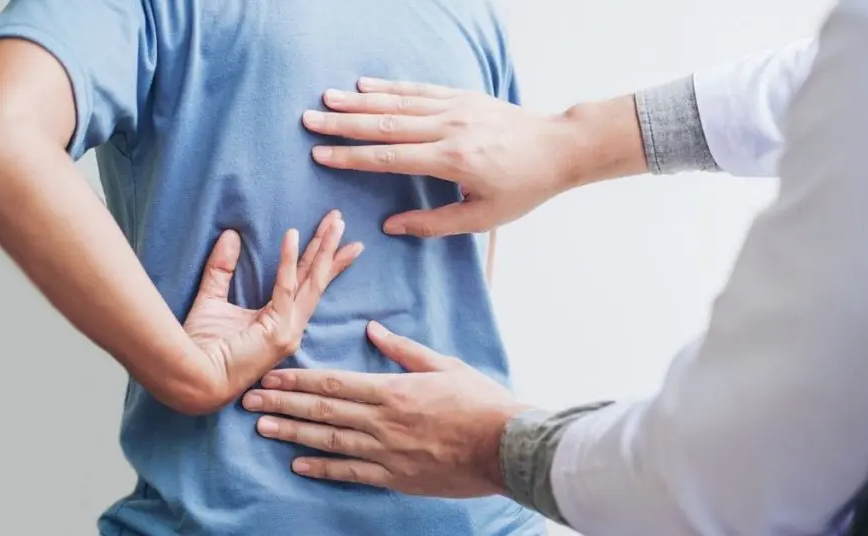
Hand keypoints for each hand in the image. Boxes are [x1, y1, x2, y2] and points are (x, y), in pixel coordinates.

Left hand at [183, 210, 362, 409]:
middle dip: (330, 248)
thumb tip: (231, 235)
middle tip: (340, 219)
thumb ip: (222, 269)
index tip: (334, 237)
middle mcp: (291, 327)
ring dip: (323, 248)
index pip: (306, 285)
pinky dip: (289, 259)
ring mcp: (288, 331)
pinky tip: (292, 234)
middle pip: (317, 280)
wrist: (191, 378)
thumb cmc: (198, 348)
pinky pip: (286, 287)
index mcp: (280, 323)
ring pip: (312, 281)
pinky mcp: (278, 330)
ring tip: (335, 222)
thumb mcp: (212, 299)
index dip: (320, 260)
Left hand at [242, 321, 532, 497]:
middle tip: (249, 401)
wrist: (505, 446)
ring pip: (330, 442)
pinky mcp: (396, 477)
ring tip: (262, 429)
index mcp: (393, 390)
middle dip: (283, 405)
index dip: (299, 381)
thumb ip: (404, 349)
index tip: (271, 376)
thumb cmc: (479, 401)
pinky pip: (352, 473)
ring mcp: (387, 452)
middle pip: (323, 412)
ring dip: (293, 435)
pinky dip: (324, 469)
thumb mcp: (444, 365)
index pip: (334, 384)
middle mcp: (383, 421)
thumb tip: (373, 329)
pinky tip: (298, 465)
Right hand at [303, 78, 586, 236]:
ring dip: (359, 101)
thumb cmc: (523, 188)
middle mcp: (451, 129)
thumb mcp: (483, 218)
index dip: (353, 158)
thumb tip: (391, 226)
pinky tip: (365, 85)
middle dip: (344, 124)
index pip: (391, 158)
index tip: (321, 156)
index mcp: (453, 161)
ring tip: (326, 100)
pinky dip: (390, 88)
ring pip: (399, 102)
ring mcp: (457, 108)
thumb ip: (435, 223)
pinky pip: (420, 90)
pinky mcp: (463, 96)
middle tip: (309, 121)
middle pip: (386, 124)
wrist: (558, 148)